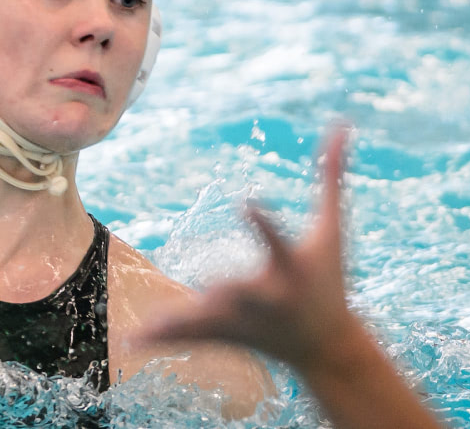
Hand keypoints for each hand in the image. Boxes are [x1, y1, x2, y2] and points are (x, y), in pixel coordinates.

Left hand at [135, 124, 364, 372]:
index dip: (265, 222)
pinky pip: (191, 335)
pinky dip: (163, 337)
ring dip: (179, 322)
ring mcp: (244, 321)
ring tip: (144, 328)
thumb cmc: (330, 277)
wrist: (328, 346)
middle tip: (213, 287)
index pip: (278, 242)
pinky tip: (129, 342)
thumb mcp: (333, 228)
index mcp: (293, 268)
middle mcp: (267, 298)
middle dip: (228, 291)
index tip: (249, 201)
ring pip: (209, 320)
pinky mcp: (227, 334)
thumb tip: (340, 122)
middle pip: (242, 292)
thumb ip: (332, 176)